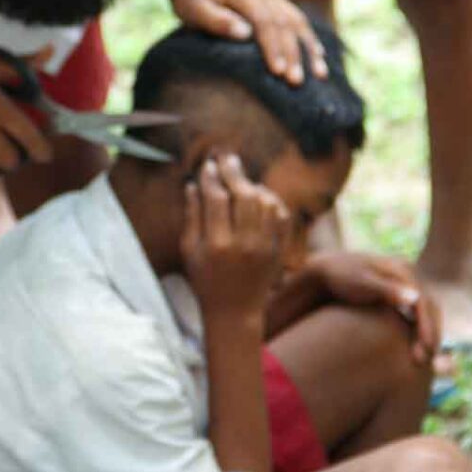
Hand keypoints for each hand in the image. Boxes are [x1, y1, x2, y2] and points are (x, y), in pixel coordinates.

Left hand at [166, 0, 327, 85]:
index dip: (273, 47)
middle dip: (293, 54)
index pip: (265, 21)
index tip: (278, 72)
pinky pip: (297, 20)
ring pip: (297, 21)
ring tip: (318, 75)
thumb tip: (244, 33)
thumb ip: (216, 22)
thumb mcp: (193, 11)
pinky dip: (308, 39)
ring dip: (308, 49)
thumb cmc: (190, 1)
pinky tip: (318, 57)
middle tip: (296, 82)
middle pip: (284, 23)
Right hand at [182, 154, 290, 318]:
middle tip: (227, 159)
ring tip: (241, 179)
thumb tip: (192, 186)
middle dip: (234, 172)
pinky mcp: (277, 249)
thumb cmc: (205, 281)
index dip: (211, 178)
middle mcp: (243, 244)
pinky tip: (259, 195)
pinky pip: (281, 215)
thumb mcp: (190, 251)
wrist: (235, 312)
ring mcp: (264, 247)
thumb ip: (192, 217)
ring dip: (252, 185)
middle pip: (243, 195)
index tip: (207, 166)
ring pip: (264, 202)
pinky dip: (272, 200)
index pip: (216, 199)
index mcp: (216, 244)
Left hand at [306, 253, 439, 363]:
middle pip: (430, 307)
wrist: (325, 270)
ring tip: (423, 358)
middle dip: (431, 333)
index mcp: (403, 270)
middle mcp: (408, 274)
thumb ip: (387, 290)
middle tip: (427, 359)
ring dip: (428, 333)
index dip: (427, 326)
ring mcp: (405, 283)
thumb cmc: (340, 277)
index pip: (424, 302)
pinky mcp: (399, 292)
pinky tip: (415, 346)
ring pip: (425, 311)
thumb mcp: (362, 283)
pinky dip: (419, 329)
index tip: (426, 348)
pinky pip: (416, 313)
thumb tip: (415, 298)